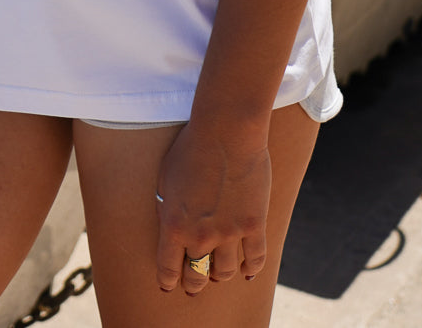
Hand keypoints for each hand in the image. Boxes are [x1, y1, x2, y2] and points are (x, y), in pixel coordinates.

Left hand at [154, 121, 270, 295]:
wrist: (226, 133)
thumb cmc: (190, 148)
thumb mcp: (166, 177)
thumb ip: (166, 207)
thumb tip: (169, 226)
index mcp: (174, 225)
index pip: (168, 268)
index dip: (168, 281)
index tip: (168, 285)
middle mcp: (200, 236)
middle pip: (196, 275)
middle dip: (193, 284)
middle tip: (192, 287)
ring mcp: (229, 233)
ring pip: (225, 272)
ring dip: (219, 276)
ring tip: (217, 275)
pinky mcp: (254, 226)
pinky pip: (255, 259)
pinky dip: (251, 269)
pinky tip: (248, 272)